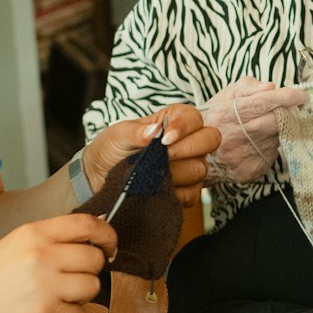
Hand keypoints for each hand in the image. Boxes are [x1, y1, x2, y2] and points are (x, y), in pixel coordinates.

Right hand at [0, 213, 117, 312]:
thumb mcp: (14, 245)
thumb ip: (52, 238)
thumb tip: (97, 229)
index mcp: (33, 232)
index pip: (87, 224)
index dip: (107, 235)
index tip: (109, 247)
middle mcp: (41, 254)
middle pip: (95, 259)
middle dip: (91, 271)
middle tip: (72, 279)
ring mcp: (44, 285)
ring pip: (93, 287)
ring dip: (81, 295)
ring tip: (56, 297)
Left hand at [85, 104, 221, 207]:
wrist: (101, 177)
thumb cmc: (113, 149)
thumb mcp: (118, 135)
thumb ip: (136, 132)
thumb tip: (154, 131)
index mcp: (175, 120)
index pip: (195, 118)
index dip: (185, 127)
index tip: (165, 138)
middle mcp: (188, 142)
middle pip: (210, 140)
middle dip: (186, 149)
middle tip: (162, 156)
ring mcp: (191, 167)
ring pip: (200, 169)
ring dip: (174, 173)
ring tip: (151, 173)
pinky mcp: (188, 191)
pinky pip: (193, 194)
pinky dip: (173, 193)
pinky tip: (156, 188)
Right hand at [202, 79, 308, 182]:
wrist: (200, 155)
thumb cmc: (215, 120)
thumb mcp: (224, 96)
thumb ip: (248, 87)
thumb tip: (272, 87)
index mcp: (227, 114)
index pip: (263, 102)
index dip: (286, 97)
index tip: (302, 95)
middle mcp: (235, 137)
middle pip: (275, 121)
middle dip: (287, 113)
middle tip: (289, 109)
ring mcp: (243, 156)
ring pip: (276, 138)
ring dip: (277, 130)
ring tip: (263, 127)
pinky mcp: (251, 171)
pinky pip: (271, 154)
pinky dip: (270, 146)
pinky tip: (258, 143)